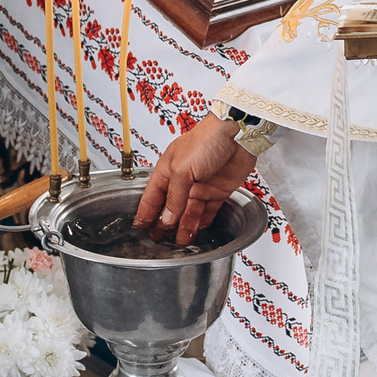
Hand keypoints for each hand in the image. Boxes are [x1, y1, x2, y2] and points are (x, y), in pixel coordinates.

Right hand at [135, 118, 258, 245]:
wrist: (236, 135)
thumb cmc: (207, 140)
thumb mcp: (182, 169)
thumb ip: (175, 196)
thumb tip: (167, 218)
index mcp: (168, 170)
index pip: (152, 195)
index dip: (146, 212)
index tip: (140, 227)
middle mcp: (183, 179)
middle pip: (171, 207)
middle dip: (165, 223)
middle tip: (160, 240)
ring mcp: (201, 186)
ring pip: (189, 212)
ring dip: (184, 226)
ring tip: (180, 242)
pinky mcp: (218, 191)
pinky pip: (208, 211)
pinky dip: (202, 222)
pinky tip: (197, 231)